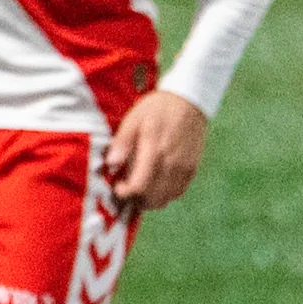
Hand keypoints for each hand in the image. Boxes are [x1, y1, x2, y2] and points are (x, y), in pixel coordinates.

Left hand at [101, 87, 208, 211]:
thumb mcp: (134, 118)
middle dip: (135, 201)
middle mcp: (172, 164)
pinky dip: (163, 195)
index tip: (117, 188)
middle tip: (125, 191)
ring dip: (149, 201)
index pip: (139, 187)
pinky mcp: (192, 170)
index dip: (125, 194)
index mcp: (154, 151)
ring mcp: (184, 169)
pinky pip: (177, 193)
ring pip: (165, 199)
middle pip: (152, 199)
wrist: (189, 102)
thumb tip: (110, 164)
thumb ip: (122, 142)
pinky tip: (154, 186)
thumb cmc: (157, 109)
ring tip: (138, 189)